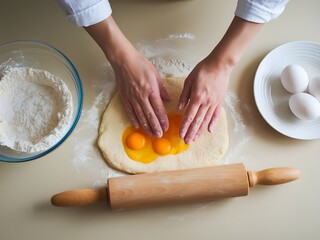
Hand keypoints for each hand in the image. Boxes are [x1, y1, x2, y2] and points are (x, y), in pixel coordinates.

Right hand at [84, 17, 170, 136]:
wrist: (123, 60)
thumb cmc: (140, 64)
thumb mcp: (155, 74)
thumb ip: (161, 89)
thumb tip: (168, 100)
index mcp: (151, 90)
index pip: (159, 109)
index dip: (163, 120)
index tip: (166, 127)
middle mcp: (141, 96)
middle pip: (150, 115)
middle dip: (155, 127)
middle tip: (159, 135)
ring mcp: (132, 98)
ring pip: (140, 116)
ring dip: (146, 126)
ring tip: (150, 134)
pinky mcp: (124, 98)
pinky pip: (129, 112)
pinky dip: (134, 119)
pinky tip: (137, 126)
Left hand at [178, 56, 229, 143]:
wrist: (220, 65)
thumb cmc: (203, 70)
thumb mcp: (189, 80)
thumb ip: (184, 95)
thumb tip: (180, 107)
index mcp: (197, 97)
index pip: (189, 116)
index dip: (184, 126)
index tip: (180, 134)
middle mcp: (206, 103)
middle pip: (197, 121)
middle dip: (191, 132)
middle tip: (186, 141)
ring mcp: (214, 103)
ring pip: (206, 120)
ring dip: (200, 131)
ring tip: (195, 139)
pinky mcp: (220, 102)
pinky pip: (216, 115)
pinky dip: (212, 124)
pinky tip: (209, 131)